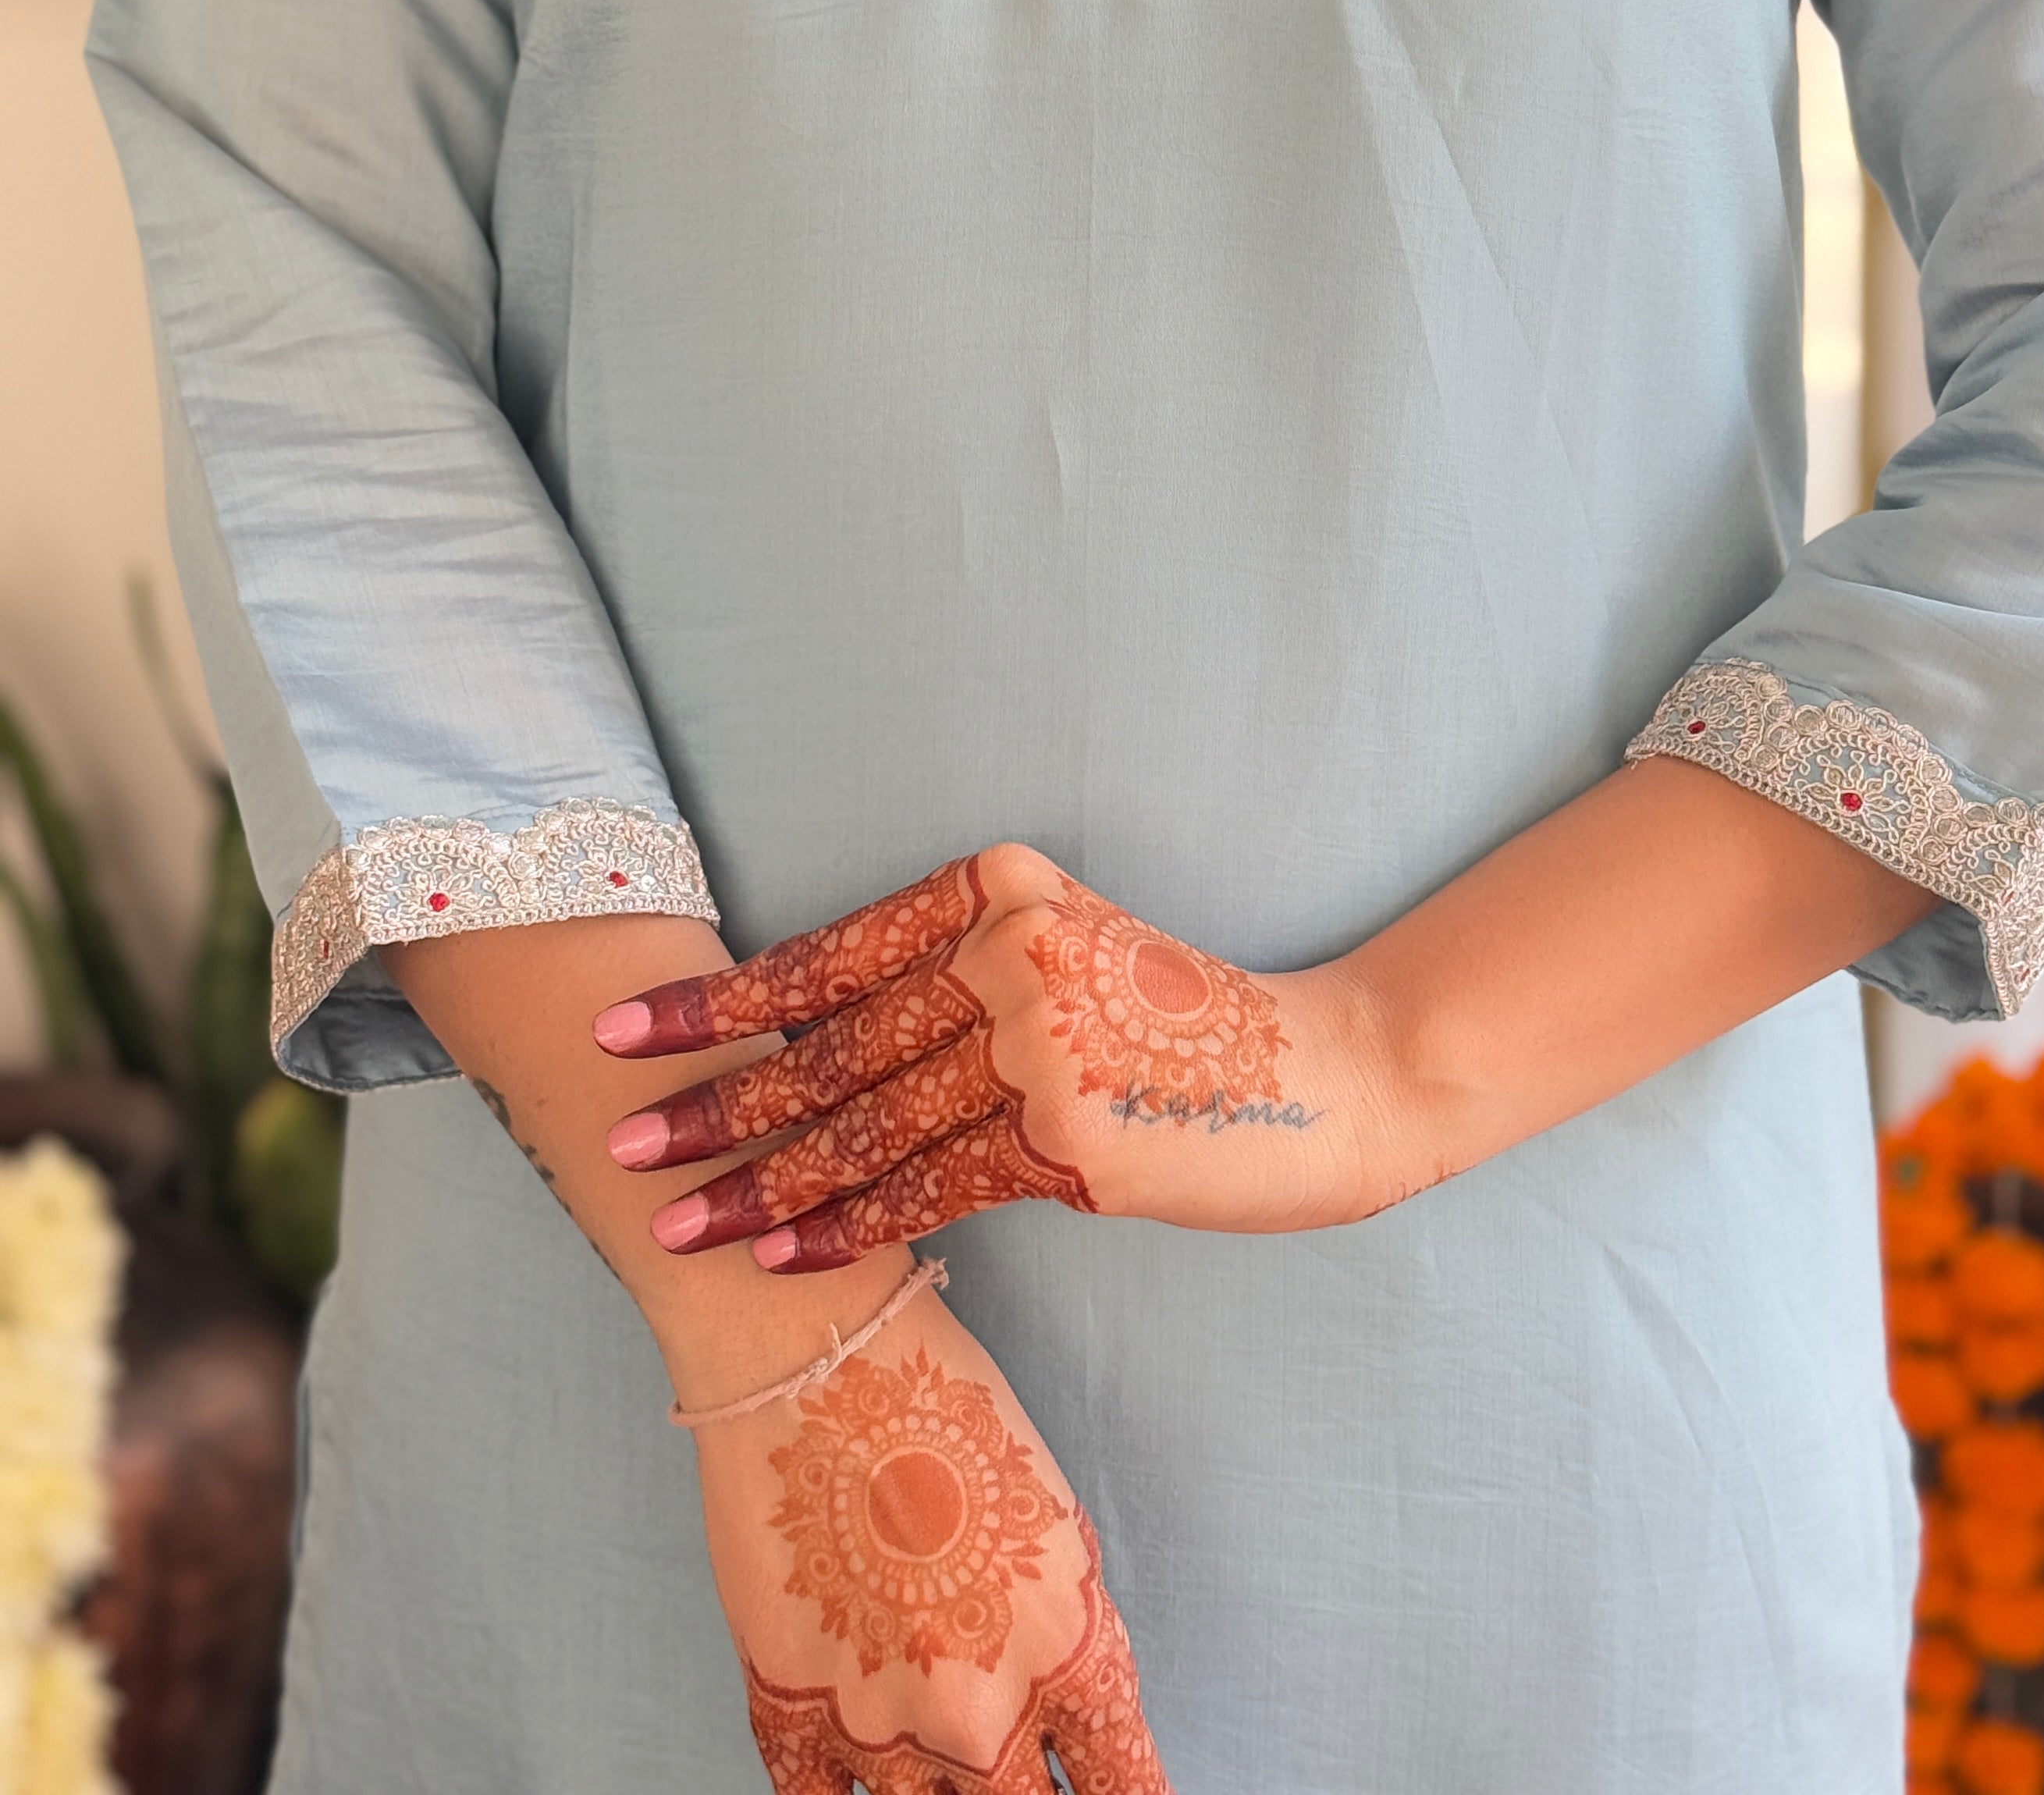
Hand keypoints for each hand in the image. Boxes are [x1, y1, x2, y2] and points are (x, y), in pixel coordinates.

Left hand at [594, 846, 1400, 1267]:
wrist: (1326, 1072)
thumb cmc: (1181, 1024)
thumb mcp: (1065, 953)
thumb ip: (955, 977)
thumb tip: (812, 1046)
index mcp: (997, 886)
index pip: (829, 954)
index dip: (719, 1003)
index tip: (625, 1034)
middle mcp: (1008, 947)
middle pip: (830, 1043)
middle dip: (713, 1102)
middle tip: (620, 1145)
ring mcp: (1037, 1037)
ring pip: (864, 1124)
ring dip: (760, 1184)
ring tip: (676, 1222)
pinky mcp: (1066, 1132)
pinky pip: (928, 1187)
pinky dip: (848, 1225)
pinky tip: (780, 1254)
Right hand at [692, 1286, 1167, 1792]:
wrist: (813, 1357)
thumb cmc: (938, 1404)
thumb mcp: (1049, 1515)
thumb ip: (1062, 1629)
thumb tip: (1073, 1703)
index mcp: (1064, 1653)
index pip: (1125, 1787)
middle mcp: (979, 1711)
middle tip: (1015, 1761)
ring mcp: (878, 1723)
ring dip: (937, 1784)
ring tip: (932, 1716)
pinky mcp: (788, 1712)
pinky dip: (846, 1790)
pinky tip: (864, 1757)